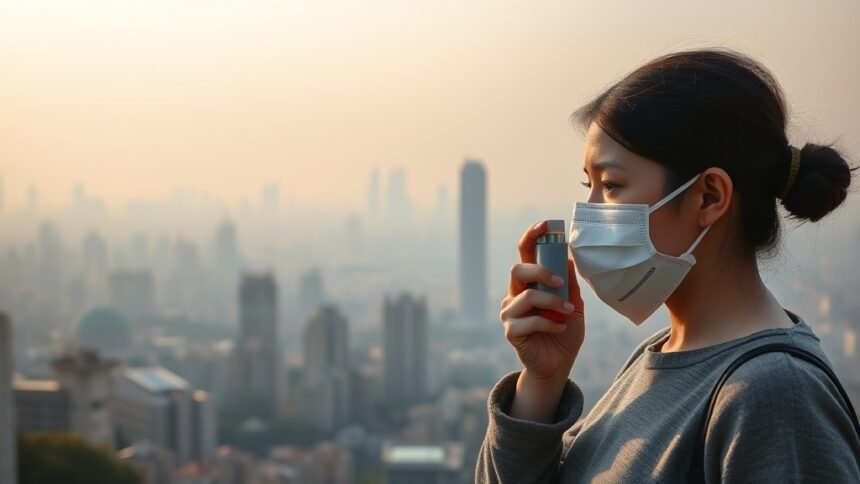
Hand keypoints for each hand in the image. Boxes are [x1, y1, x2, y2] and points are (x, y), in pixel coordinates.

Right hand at [500, 220, 585, 383]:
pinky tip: (561, 326)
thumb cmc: (564, 332)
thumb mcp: (574, 305)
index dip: (531, 236)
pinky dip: (551, 322)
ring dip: (552, 301)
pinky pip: (531, 320)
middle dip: (540, 271)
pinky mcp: (511, 331)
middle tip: (560, 282)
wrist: (557, 365)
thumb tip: (570, 257)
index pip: (524, 253)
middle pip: (517, 270)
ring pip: (527, 296)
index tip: (546, 224)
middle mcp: (514, 294)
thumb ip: (570, 284)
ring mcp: (509, 313)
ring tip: (568, 311)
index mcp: (529, 283)